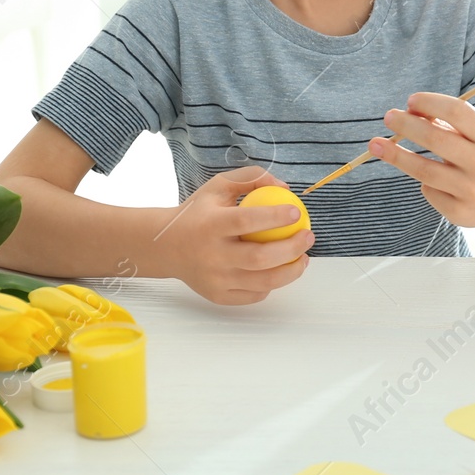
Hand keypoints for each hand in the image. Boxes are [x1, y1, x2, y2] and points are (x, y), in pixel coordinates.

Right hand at [162, 166, 314, 305]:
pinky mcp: (218, 296)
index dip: (275, 217)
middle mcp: (212, 255)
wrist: (166, 246)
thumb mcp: (219, 186)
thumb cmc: (198, 213)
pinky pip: (254, 295)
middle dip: (292, 249)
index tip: (296, 212)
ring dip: (291, 271)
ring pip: (262, 282)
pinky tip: (280, 271)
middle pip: (259, 258)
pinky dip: (272, 284)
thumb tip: (285, 189)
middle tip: (308, 237)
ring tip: (304, 258)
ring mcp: (215, 279)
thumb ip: (252, 178)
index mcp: (210, 225)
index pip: (246, 221)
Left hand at [370, 93, 474, 234]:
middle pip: (435, 139)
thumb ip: (449, 125)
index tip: (410, 100)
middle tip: (388, 117)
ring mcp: (472, 190)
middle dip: (406, 125)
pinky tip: (428, 179)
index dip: (431, 102)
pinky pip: (429, 191)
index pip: (458, 112)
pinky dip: (423, 181)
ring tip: (376, 144)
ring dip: (395, 154)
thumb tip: (409, 114)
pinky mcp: (459, 212)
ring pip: (424, 170)